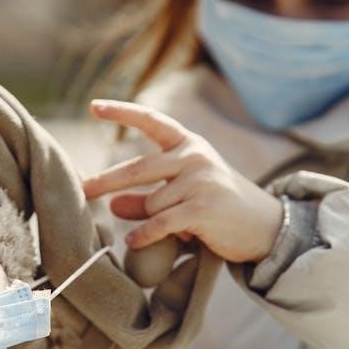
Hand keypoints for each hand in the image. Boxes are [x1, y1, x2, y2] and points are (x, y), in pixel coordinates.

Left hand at [81, 99, 283, 263]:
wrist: (267, 227)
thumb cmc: (219, 207)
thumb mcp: (182, 194)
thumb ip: (147, 197)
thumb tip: (113, 203)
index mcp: (189, 144)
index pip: (151, 121)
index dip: (122, 112)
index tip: (94, 107)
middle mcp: (194, 156)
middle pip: (137, 168)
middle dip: (105, 181)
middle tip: (81, 189)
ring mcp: (200, 180)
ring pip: (151, 204)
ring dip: (151, 221)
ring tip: (175, 228)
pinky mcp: (203, 207)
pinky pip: (160, 223)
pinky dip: (144, 235)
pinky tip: (135, 241)